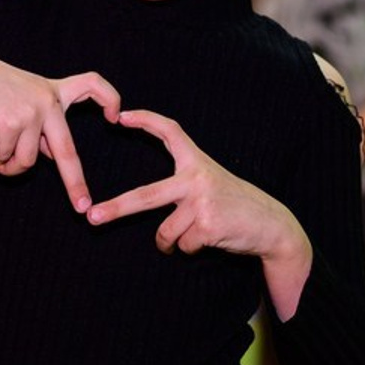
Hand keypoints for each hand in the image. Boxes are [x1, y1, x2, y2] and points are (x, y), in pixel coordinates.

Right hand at [0, 54, 121, 209]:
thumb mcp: (22, 99)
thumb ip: (41, 125)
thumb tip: (49, 157)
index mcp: (53, 92)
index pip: (91, 84)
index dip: (109, 99)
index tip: (116, 117)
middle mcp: (47, 101)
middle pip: (67, 150)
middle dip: (75, 183)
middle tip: (82, 206)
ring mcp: (31, 112)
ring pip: (28, 161)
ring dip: (8, 163)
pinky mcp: (11, 123)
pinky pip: (5, 157)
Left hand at [87, 108, 308, 261]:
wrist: (271, 226)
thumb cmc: (234, 205)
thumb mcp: (210, 184)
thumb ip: (182, 186)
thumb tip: (147, 208)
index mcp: (197, 163)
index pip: (170, 132)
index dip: (146, 121)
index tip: (121, 116)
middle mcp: (197, 178)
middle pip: (145, 196)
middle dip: (116, 208)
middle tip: (92, 217)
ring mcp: (201, 202)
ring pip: (165, 232)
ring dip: (174, 242)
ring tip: (197, 233)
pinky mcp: (207, 226)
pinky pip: (182, 246)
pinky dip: (191, 249)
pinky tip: (212, 239)